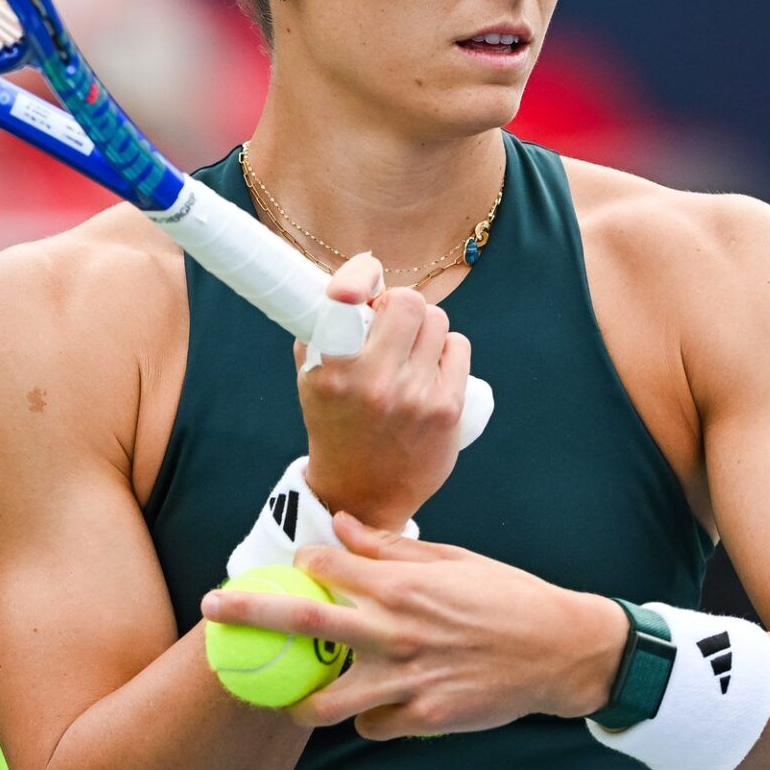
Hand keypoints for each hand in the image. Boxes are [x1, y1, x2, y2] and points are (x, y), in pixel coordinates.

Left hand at [198, 512, 628, 738]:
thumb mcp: (450, 558)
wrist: (560, 650)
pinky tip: (373, 703)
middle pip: (303, 621)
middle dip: (249, 612)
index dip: (299, 563)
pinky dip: (365, 717)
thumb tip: (339, 525)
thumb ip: (390, 546)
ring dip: (300, 696)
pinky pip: (371, 725)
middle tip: (211, 610)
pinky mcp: (424, 718)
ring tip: (289, 693)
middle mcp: (395, 630)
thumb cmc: (505, 596)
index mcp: (400, 583)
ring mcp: (407, 679)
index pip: (322, 567)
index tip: (290, 565)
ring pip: (325, 698)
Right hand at [293, 253, 469, 530]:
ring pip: (437, 320)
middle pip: (408, 301)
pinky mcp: (447, 409)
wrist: (362, 493)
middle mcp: (373, 382)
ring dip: (424, 329)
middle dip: (399, 306)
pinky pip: (458, 347)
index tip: (359, 285)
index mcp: (332, 371)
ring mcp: (415, 396)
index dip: (358, 276)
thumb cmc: (335, 422)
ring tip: (408, 354)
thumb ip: (322, 325)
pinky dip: (445, 352)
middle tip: (389, 326)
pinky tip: (429, 371)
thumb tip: (356, 280)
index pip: (346, 298)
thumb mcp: (311, 376)